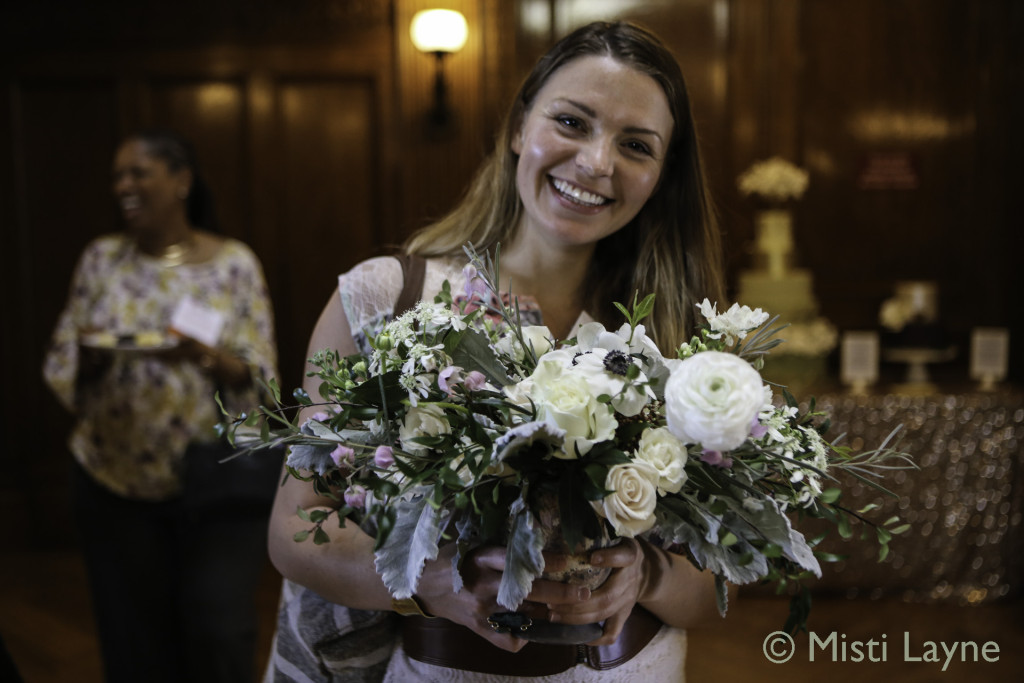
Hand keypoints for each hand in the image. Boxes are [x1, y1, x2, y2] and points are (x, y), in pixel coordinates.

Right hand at [412, 544, 592, 652]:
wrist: (422, 585)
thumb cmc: (452, 558)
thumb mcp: (472, 544)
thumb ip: (501, 546)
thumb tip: (538, 537)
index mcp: (480, 559)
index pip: (514, 560)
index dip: (542, 561)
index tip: (567, 561)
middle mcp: (482, 585)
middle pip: (527, 592)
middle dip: (559, 594)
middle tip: (583, 592)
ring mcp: (480, 610)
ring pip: (523, 615)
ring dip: (548, 613)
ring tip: (570, 610)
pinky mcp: (478, 628)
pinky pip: (508, 639)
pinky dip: (524, 636)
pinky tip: (533, 629)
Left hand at [543, 538, 649, 645]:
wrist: (647, 571)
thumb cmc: (621, 549)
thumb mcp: (617, 536)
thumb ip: (600, 535)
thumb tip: (569, 532)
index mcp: (630, 556)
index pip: (624, 557)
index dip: (609, 558)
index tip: (592, 557)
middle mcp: (629, 581)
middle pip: (606, 596)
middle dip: (577, 602)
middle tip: (551, 601)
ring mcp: (627, 601)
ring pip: (604, 614)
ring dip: (577, 617)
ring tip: (553, 614)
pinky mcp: (624, 615)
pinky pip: (613, 632)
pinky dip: (597, 639)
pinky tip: (579, 636)